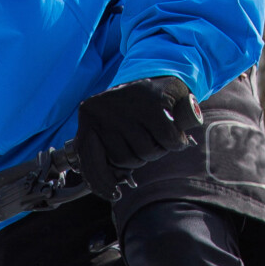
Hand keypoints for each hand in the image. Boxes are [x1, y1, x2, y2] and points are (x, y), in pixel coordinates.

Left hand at [75, 75, 203, 202]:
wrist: (163, 72)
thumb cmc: (136, 109)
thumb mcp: (112, 125)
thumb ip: (103, 148)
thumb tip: (109, 180)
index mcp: (88, 117)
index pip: (89, 160)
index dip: (101, 182)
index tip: (113, 193)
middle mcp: (104, 110)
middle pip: (123, 160)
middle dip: (138, 158)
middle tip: (146, 140)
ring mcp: (128, 106)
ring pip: (145, 152)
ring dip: (157, 149)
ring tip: (157, 132)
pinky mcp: (155, 103)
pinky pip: (167, 140)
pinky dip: (175, 141)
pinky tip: (174, 132)